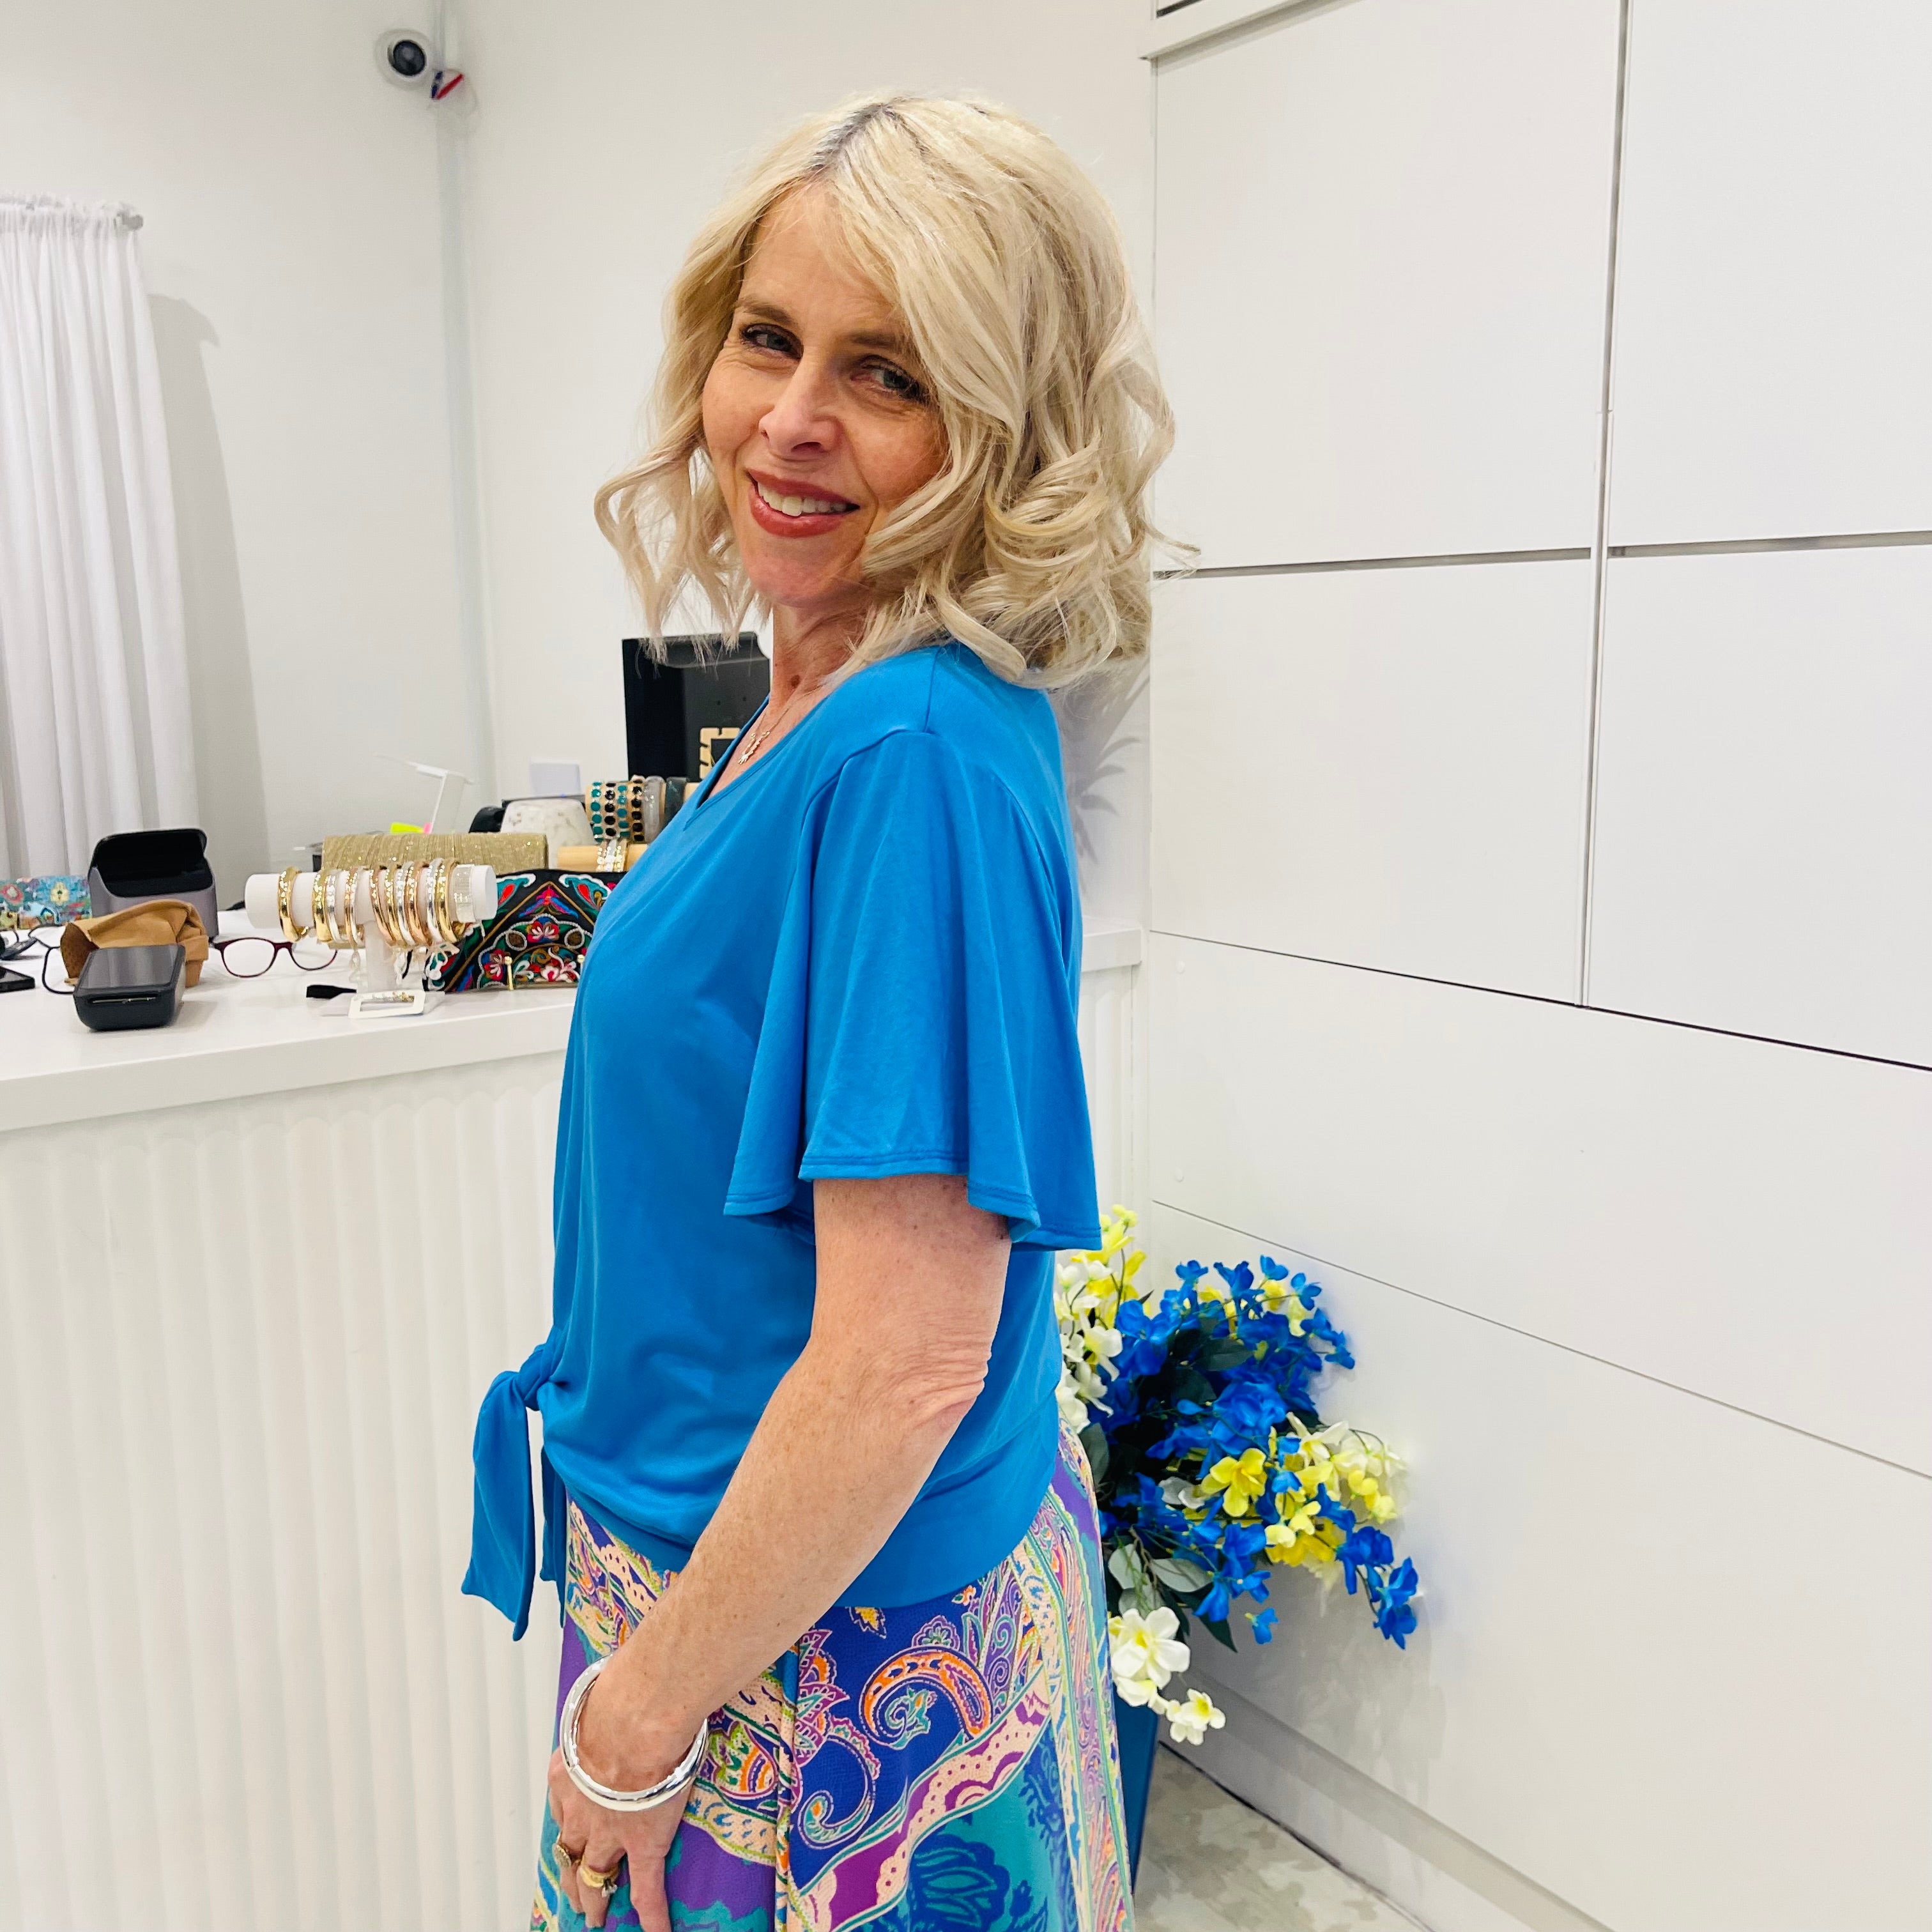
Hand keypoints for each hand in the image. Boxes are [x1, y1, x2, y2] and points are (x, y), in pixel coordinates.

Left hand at [547, 1659, 703, 1931]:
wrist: (636, 1716)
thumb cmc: (621, 1694)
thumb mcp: (603, 1695)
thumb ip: (611, 1693)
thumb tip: (624, 1667)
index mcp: (570, 1771)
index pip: (563, 1805)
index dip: (565, 1823)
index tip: (567, 1833)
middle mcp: (581, 1809)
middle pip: (570, 1850)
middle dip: (571, 1873)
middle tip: (571, 1892)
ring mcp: (610, 1832)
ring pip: (597, 1875)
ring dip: (595, 1898)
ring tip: (594, 1918)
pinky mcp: (643, 1844)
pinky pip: (647, 1889)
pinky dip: (651, 1915)